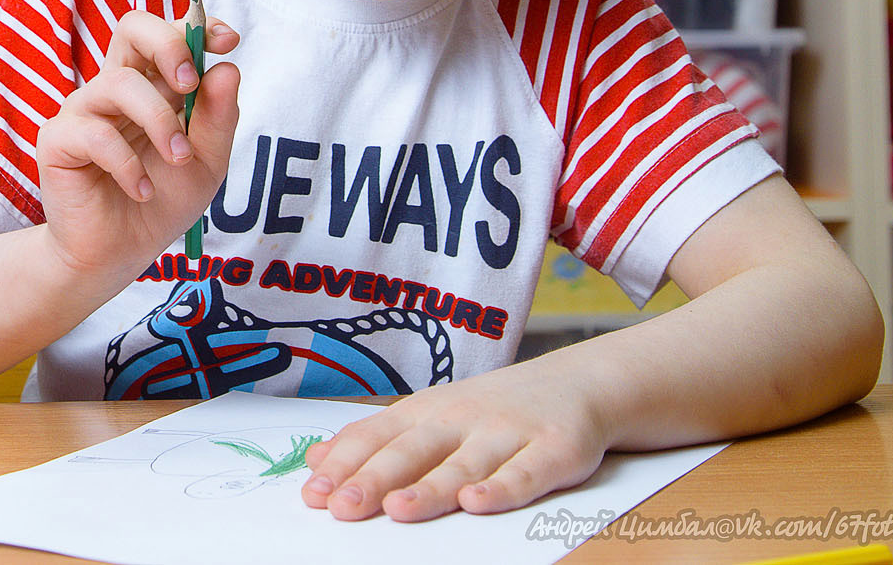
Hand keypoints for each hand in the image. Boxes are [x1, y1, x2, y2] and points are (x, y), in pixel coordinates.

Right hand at [35, 11, 239, 281]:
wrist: (120, 253)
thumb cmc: (161, 201)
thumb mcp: (207, 163)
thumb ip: (218, 118)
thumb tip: (227, 68)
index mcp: (152, 84)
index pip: (165, 32)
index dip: (195, 26)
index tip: (226, 42)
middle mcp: (115, 87)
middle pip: (131, 27)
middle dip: (168, 44)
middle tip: (190, 85)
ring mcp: (83, 110)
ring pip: (118, 83)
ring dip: (159, 120)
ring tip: (178, 160)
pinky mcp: (57, 139)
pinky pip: (93, 134)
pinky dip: (127, 164)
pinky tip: (142, 191)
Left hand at [301, 361, 606, 521]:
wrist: (578, 382)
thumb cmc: (492, 410)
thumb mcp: (430, 417)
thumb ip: (376, 441)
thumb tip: (316, 460)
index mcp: (425, 412)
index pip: (377, 438)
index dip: (345, 465)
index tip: (313, 493)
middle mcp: (461, 418)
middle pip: (412, 451)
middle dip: (375, 479)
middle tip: (343, 507)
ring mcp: (507, 433)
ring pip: (463, 464)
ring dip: (430, 488)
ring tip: (397, 510)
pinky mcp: (554, 450)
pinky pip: (526, 473)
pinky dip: (502, 487)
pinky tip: (477, 501)